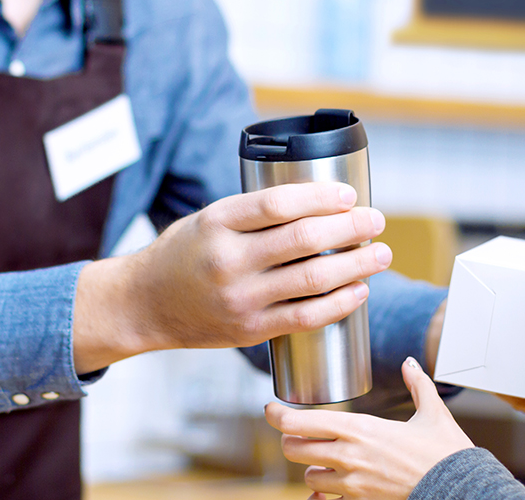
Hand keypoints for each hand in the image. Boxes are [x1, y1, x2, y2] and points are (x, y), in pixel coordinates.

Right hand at [73, 182, 392, 372]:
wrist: (144, 305)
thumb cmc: (181, 255)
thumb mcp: (207, 220)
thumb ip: (253, 216)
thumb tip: (320, 206)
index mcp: (217, 223)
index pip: (279, 203)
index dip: (321, 196)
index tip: (349, 194)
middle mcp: (229, 260)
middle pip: (304, 238)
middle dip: (350, 227)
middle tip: (376, 220)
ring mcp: (240, 298)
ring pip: (313, 278)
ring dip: (356, 265)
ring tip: (380, 254)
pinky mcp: (250, 329)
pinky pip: (306, 317)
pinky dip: (339, 302)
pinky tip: (359, 290)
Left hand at [265, 357, 473, 499]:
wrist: (462, 489)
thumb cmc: (447, 453)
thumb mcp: (434, 413)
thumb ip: (417, 385)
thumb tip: (410, 363)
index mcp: (360, 428)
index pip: (302, 421)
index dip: (278, 415)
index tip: (271, 409)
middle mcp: (350, 455)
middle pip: (294, 449)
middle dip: (292, 441)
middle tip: (297, 434)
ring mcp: (353, 484)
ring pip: (308, 477)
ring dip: (312, 468)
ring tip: (323, 460)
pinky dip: (322, 498)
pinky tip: (326, 492)